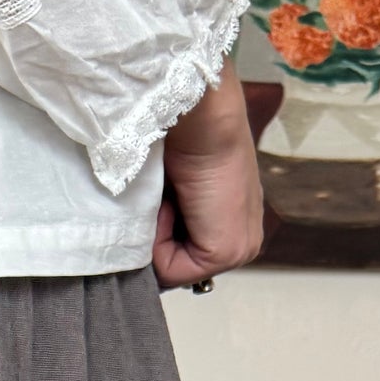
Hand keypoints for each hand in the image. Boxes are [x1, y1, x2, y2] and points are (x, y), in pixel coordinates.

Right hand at [153, 61, 264, 289]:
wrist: (199, 110)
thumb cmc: (183, 133)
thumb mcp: (173, 187)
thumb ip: (165, 217)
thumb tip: (135, 240)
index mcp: (236, 222)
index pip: (183, 256)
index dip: (157, 233)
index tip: (161, 195)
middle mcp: (244, 240)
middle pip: (179, 266)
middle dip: (158, 239)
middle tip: (163, 196)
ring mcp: (240, 249)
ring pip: (173, 269)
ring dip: (156, 235)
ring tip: (167, 195)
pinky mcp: (226, 252)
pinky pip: (171, 270)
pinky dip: (157, 239)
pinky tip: (171, 202)